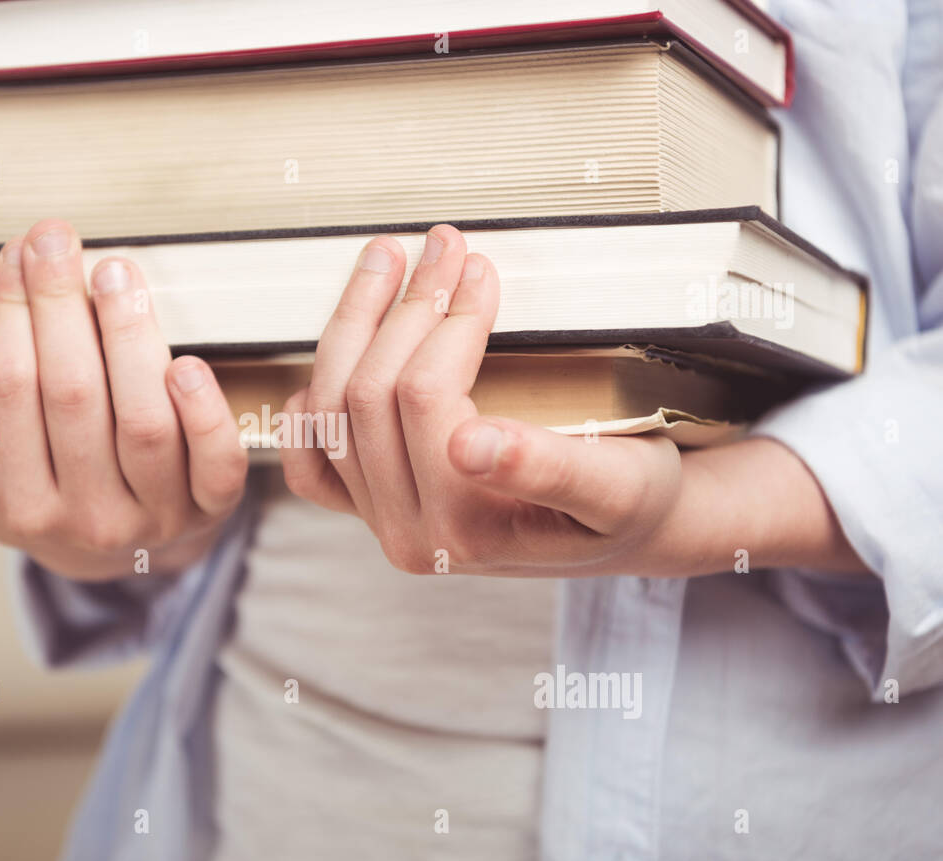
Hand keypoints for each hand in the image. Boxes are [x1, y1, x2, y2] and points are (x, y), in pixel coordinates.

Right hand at [0, 219, 247, 581]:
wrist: (115, 556)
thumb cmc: (35, 501)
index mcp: (19, 511)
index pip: (9, 396)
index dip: (10, 318)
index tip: (13, 255)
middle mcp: (88, 519)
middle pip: (73, 398)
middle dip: (60, 307)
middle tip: (56, 241)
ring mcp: (156, 516)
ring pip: (143, 423)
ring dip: (129, 338)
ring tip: (115, 272)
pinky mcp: (212, 507)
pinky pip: (216, 463)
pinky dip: (204, 411)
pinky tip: (186, 361)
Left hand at [281, 225, 865, 577]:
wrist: (630, 530)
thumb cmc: (632, 500)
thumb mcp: (618, 485)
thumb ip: (549, 469)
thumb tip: (472, 445)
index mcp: (465, 527)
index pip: (426, 398)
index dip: (448, 320)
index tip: (480, 268)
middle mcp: (410, 532)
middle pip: (369, 397)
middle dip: (406, 307)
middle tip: (445, 245)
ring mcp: (383, 521)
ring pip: (331, 411)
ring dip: (354, 326)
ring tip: (388, 262)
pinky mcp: (372, 510)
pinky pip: (312, 466)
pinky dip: (309, 413)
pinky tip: (328, 362)